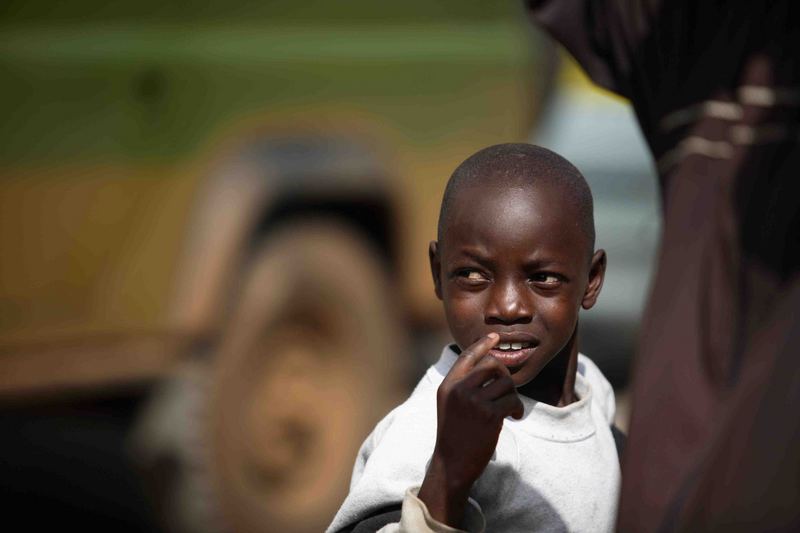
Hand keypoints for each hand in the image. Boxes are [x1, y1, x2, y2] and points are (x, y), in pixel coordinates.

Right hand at [417, 333, 523, 525]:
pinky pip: (512, 400)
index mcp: (448, 385)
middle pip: (492, 364)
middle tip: (507, 390)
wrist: (452, 463)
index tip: (495, 337)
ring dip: (512, 394)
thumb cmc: (454, 433)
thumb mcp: (449, 404)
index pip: (467, 356)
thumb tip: (488, 363)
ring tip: (509, 408)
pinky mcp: (489, 415)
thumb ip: (462, 384)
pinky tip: (514, 417)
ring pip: (506, 382)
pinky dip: (517, 408)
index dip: (483, 344)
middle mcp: (459, 389)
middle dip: (505, 374)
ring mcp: (473, 401)